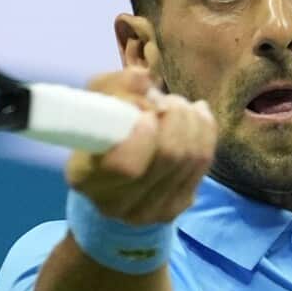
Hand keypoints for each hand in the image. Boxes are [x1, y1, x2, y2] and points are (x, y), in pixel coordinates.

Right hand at [65, 67, 216, 225]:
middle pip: (168, 157)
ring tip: (178, 106)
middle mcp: (117, 204)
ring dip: (191, 121)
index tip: (147, 112)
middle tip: (166, 100)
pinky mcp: (178, 206)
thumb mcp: (96, 103)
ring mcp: (151, 211)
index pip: (126, 164)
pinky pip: (204, 163)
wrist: (111, 181)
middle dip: (175, 117)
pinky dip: (205, 131)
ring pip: (191, 158)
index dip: (145, 133)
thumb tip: (144, 79)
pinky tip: (197, 116)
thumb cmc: (100, 134)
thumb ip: (114, 86)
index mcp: (86, 178)